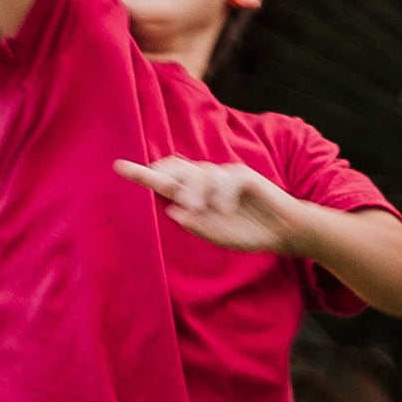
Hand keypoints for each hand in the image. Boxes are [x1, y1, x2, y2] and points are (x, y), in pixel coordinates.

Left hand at [118, 155, 297, 249]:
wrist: (282, 232)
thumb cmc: (248, 233)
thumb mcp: (218, 235)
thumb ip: (196, 225)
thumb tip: (172, 209)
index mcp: (195, 196)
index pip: (165, 179)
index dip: (144, 173)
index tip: (119, 167)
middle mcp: (206, 182)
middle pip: (177, 169)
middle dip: (168, 177)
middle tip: (168, 191)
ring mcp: (224, 176)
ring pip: (199, 173)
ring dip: (194, 190)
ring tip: (196, 208)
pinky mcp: (243, 175)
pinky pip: (225, 178)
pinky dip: (220, 193)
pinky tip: (224, 208)